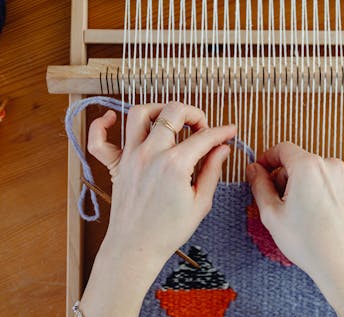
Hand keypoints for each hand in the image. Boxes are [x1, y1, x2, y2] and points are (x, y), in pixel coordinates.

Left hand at [80, 103, 235, 316]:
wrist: (136, 249)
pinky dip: (102, 124)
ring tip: (170, 119)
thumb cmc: (168, 231)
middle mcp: (151, 154)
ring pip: (139, 114)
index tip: (229, 131)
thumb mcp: (201, 202)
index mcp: (175, 164)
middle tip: (201, 127)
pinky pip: (99, 139)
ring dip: (158, 109)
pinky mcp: (116, 166)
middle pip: (173, 112)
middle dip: (193, 113)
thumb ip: (213, 170)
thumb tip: (222, 149)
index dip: (222, 131)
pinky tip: (112, 118)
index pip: (204, 137)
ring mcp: (130, 157)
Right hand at [246, 142, 343, 316]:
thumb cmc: (307, 242)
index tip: (261, 171)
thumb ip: (259, 185)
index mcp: (308, 166)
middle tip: (281, 203)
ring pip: (319, 173)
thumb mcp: (271, 213)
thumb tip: (254, 169)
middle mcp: (332, 166)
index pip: (283, 148)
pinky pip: (335, 184)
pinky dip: (324, 193)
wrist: (342, 265)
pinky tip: (320, 215)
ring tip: (303, 212)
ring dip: (307, 184)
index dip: (268, 158)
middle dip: (287, 177)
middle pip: (301, 161)